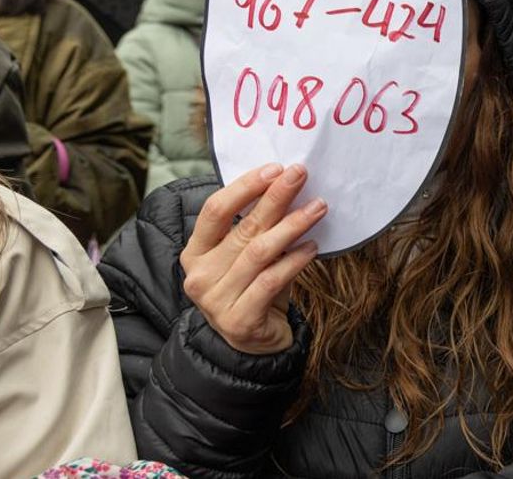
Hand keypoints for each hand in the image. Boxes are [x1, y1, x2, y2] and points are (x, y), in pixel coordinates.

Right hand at [180, 164, 326, 353]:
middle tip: (301, 175)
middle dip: (276, 197)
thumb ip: (256, 226)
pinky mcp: (239, 320)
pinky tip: (312, 246)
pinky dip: (295, 260)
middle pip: (242, 227)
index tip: (275, 168)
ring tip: (318, 207)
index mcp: (195, 253)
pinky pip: (271, 280)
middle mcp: (199, 276)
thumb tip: (287, 184)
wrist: (253, 344)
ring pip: (260, 252)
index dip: (244, 186)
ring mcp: (216, 301)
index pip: (214, 210)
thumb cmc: (253, 288)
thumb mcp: (248, 255)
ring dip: (293, 225)